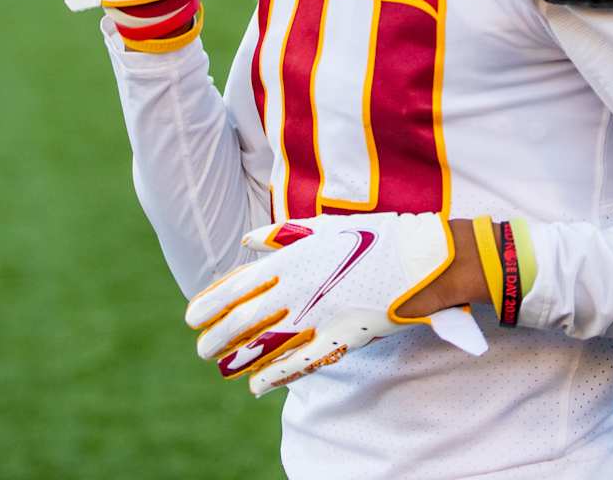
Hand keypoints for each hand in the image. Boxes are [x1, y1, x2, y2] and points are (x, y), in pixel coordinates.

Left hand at [186, 212, 487, 396]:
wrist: (420, 259)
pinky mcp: (340, 338)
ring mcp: (319, 316)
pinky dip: (274, 376)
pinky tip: (255, 386)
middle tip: (202, 349)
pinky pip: (299, 363)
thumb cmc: (372, 237)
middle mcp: (299, 289)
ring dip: (238, 359)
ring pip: (265, 345)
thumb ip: (280, 235)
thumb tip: (247, 240)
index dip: (210, 304)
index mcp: (292, 259)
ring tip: (220, 367)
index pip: (236, 286)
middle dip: (216, 337)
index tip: (193, 317)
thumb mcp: (322, 227)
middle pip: (243, 319)